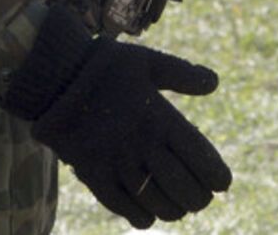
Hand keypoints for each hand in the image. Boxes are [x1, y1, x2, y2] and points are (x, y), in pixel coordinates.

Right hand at [3, 6, 230, 228]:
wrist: (55, 77)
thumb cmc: (105, 66)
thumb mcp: (147, 61)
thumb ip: (182, 74)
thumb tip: (215, 82)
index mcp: (160, 118)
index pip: (201, 159)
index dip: (217, 177)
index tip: (222, 183)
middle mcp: (142, 145)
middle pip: (184, 189)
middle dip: (199, 198)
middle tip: (201, 196)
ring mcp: (118, 163)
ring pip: (158, 204)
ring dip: (174, 209)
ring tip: (179, 206)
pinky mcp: (94, 175)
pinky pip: (124, 208)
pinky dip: (142, 216)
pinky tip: (149, 213)